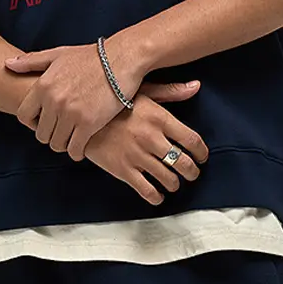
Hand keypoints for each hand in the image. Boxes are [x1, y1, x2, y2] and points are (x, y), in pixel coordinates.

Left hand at [4, 38, 144, 161]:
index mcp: (43, 85)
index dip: (32, 122)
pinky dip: (77, 151)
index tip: (44, 121)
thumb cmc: (91, 56)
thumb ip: (32, 61)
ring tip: (73, 137)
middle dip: (50, 134)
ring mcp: (70, 113)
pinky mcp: (89, 124)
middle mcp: (54, 100)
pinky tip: (83, 145)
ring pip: (56, 144)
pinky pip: (74, 150)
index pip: (23, 116)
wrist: (122, 58)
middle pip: (41, 134)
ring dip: (64, 144)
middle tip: (62, 130)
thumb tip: (8, 64)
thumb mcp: (59, 54)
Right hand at [83, 79, 209, 204]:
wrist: (80, 115)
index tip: (202, 157)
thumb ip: (170, 92)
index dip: (202, 153)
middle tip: (191, 173)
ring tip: (173, 182)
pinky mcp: (123, 170)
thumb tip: (195, 87)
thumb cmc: (113, 101)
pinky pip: (148, 191)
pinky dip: (157, 197)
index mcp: (159, 117)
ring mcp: (138, 156)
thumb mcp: (142, 91)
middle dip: (192, 172)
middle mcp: (152, 138)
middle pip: (185, 164)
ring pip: (169, 180)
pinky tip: (157, 194)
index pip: (192, 141)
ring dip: (175, 184)